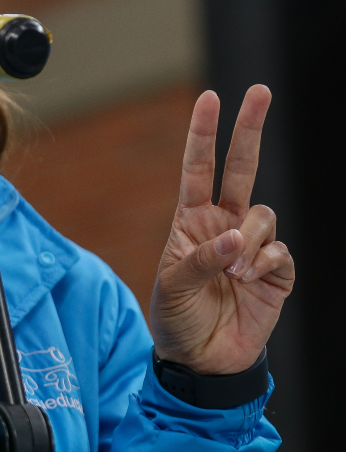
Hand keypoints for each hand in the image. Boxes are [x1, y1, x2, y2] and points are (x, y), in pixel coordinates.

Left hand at [150, 85, 293, 374]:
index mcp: (191, 222)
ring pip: (264, 214)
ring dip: (250, 240)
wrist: (204, 361)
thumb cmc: (178, 319)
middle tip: (259, 90)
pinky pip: (279, 250)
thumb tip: (236, 237)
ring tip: (233, 274)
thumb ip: (199, 260)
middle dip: (249, 129)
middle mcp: (224, 226)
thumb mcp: (172, 287)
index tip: (210, 98)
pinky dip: (265, 263)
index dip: (203, 134)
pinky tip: (249, 281)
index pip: (198, 169)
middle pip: (241, 168)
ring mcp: (252, 246)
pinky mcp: (276, 271)